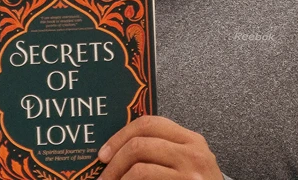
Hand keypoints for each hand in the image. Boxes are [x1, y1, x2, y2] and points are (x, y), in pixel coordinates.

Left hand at [97, 115, 221, 179]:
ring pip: (141, 167)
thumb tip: (116, 147)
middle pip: (140, 143)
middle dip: (115, 160)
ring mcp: (191, 174)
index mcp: (190, 139)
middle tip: (103, 175)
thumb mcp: (184, 161)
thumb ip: (160, 148)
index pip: (148, 123)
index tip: (104, 152)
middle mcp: (193, 152)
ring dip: (119, 176)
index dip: (120, 135)